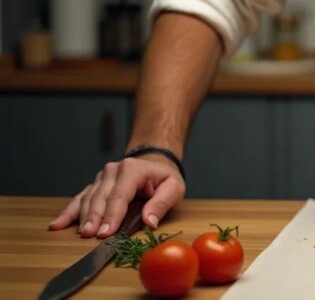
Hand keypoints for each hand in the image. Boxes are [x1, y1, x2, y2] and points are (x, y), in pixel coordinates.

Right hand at [48, 155, 185, 237]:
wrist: (155, 162)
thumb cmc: (164, 177)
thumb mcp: (174, 187)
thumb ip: (162, 204)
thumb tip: (150, 222)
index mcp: (132, 170)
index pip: (119, 195)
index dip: (112, 215)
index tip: (105, 232)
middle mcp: (113, 171)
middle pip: (100, 198)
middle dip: (94, 218)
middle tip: (89, 235)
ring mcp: (101, 178)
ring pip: (88, 199)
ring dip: (82, 217)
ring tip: (78, 233)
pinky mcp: (95, 185)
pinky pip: (80, 198)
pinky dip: (69, 212)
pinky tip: (57, 224)